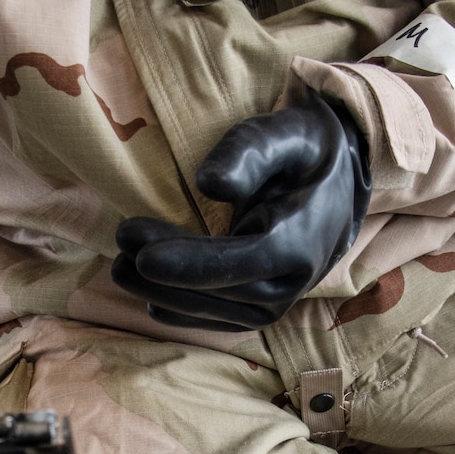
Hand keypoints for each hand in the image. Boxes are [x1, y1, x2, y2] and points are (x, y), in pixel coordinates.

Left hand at [112, 93, 371, 331]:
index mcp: (301, 241)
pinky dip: (180, 311)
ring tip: (120, 265)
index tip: (143, 255)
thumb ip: (249, 152)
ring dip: (164, 293)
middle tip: (120, 243)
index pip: (242, 262)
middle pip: (221, 291)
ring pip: (214, 311)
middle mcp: (291, 282)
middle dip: (165, 274)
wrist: (335, 187)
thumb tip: (209, 184)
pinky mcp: (259, 310)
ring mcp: (276, 302)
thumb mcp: (285, 134)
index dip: (191, 264)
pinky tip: (146, 294)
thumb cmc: (303, 154)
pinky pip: (217, 320)